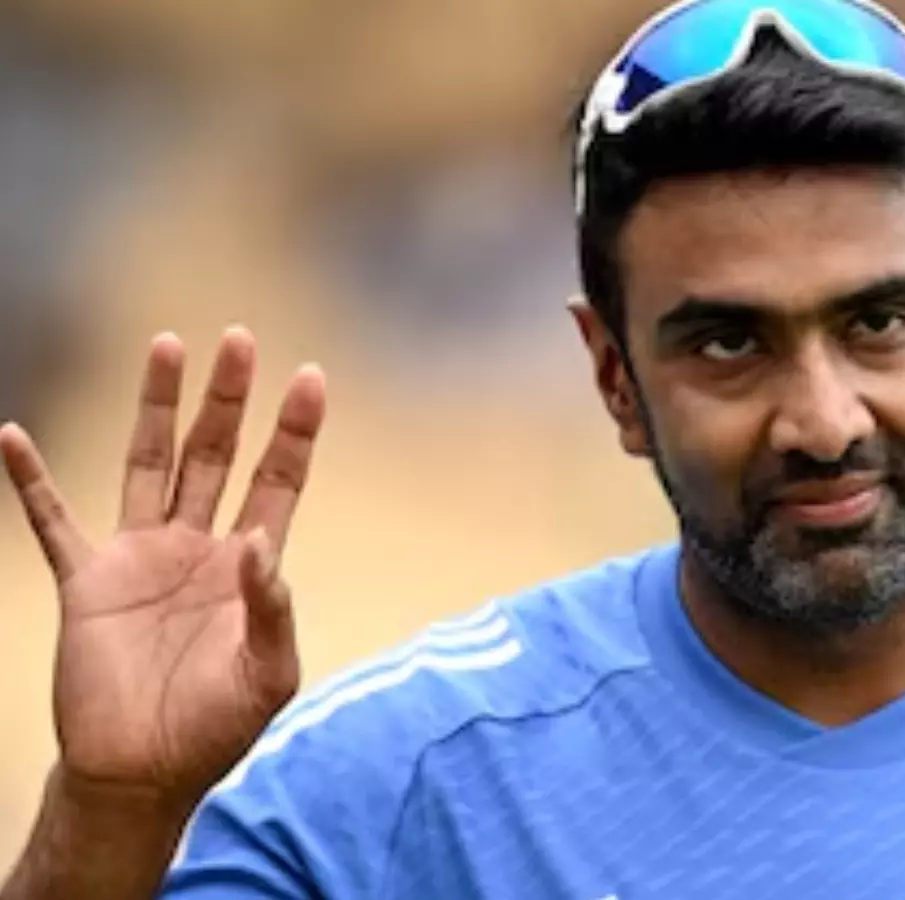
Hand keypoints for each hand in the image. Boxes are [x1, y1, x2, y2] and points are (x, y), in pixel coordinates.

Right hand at [0, 328, 325, 809]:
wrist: (142, 772)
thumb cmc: (215, 727)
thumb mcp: (266, 675)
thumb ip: (273, 610)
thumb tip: (261, 544)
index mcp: (248, 565)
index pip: (277, 481)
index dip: (294, 431)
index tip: (310, 376)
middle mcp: (197, 546)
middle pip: (215, 453)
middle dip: (228, 398)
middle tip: (237, 338)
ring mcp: (140, 558)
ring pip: (149, 463)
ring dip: (156, 407)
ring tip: (166, 345)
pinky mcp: (86, 582)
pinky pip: (53, 522)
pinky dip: (31, 483)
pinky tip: (12, 437)